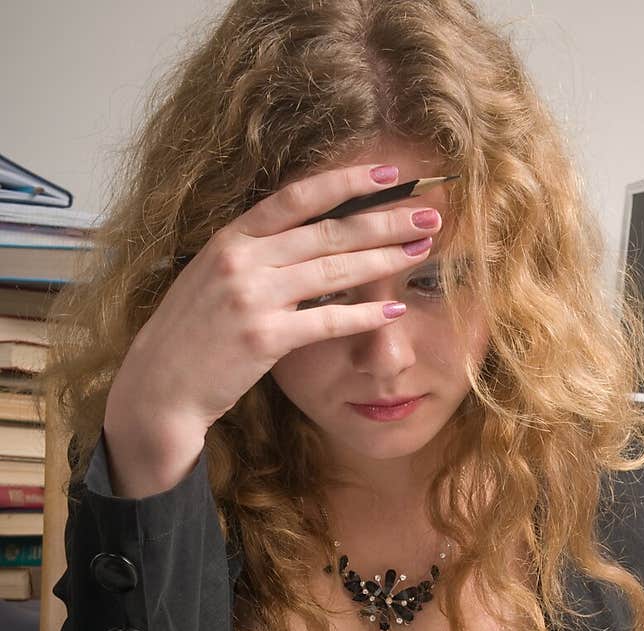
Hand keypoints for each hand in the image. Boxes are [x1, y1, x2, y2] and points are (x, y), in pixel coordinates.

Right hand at [108, 161, 438, 440]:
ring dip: (384, 258)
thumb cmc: (191, 337)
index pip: (297, 197)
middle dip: (384, 219)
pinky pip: (327, 321)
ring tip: (422, 249)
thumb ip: (254, 256)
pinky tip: (395, 308)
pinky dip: (364, 314)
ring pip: (333, 270)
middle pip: (327, 230)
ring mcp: (252, 298)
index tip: (388, 173)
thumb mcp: (213, 279)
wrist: (158, 387)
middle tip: (429, 212)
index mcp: (230, 238)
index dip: (346, 181)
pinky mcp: (263, 339)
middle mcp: (241, 260)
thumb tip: (306, 241)